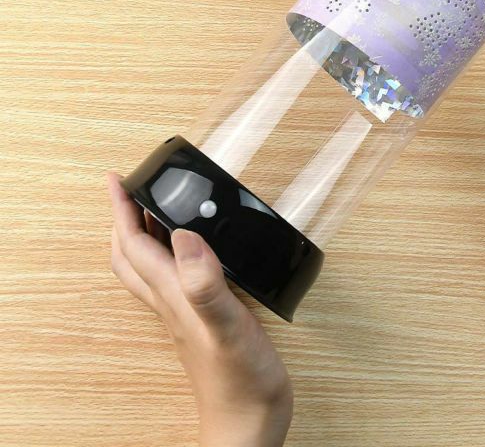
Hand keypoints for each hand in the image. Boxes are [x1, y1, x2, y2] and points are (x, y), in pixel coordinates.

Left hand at [107, 172, 292, 446]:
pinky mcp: (204, 319)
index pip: (134, 245)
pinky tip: (194, 251)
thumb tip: (184, 236)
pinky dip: (174, 255)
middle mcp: (173, 301)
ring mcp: (186, 312)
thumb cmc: (240, 381)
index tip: (117, 179)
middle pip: (132, 254)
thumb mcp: (227, 326)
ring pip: (150, 266)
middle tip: (131, 189)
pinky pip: (177, 278)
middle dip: (124, 218)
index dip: (122, 210)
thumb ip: (205, 284)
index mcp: (173, 296)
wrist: (250, 422)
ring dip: (144, 234)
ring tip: (154, 209)